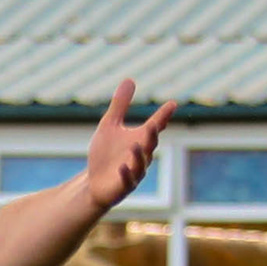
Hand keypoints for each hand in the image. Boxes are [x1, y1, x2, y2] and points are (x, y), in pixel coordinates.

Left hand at [81, 78, 175, 211]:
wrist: (94, 183)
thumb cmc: (105, 154)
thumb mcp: (109, 126)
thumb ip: (120, 105)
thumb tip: (129, 79)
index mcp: (140, 140)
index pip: (155, 126)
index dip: (163, 116)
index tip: (172, 104)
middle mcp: (141, 156)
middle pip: (149, 145)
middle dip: (152, 136)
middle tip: (155, 125)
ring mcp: (134, 172)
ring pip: (140, 164)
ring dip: (138, 155)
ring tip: (136, 145)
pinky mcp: (123, 186)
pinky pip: (127, 180)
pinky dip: (125, 173)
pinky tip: (121, 167)